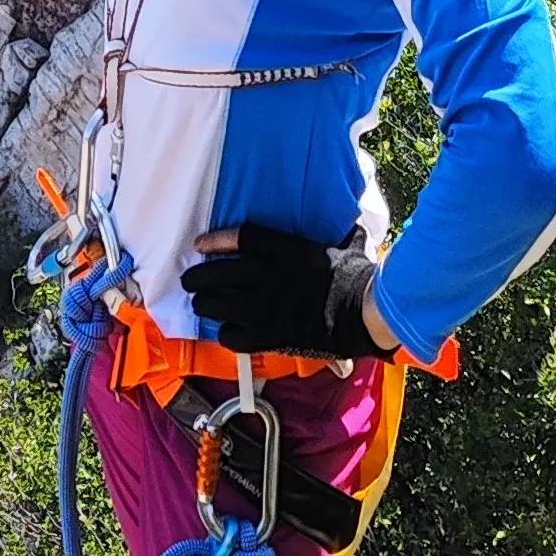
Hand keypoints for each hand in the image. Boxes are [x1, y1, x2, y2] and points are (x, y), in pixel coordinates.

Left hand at [182, 222, 393, 360]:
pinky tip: (226, 331)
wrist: (365, 315)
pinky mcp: (269, 335)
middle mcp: (270, 276)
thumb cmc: (360, 278)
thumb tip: (353, 219)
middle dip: (198, 277)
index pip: (242, 238)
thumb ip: (340, 233)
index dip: (216, 240)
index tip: (200, 244)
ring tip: (201, 304)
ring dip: (205, 304)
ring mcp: (266, 307)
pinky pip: (233, 335)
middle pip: (218, 273)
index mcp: (287, 250)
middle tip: (190, 280)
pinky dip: (226, 333)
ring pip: (217, 304)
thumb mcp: (348, 245)